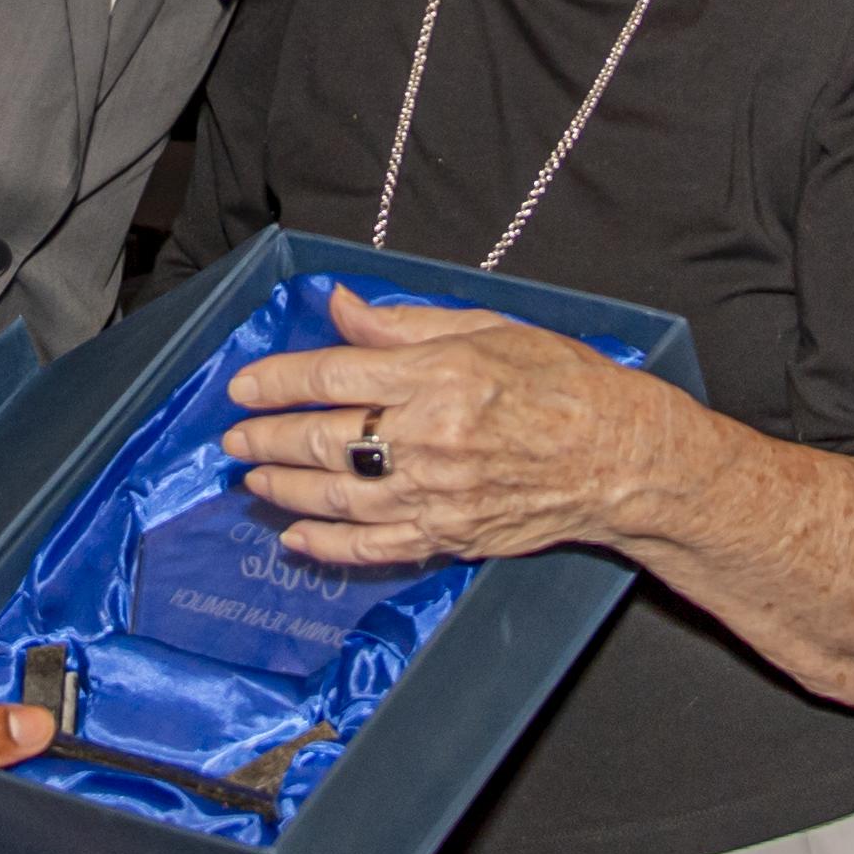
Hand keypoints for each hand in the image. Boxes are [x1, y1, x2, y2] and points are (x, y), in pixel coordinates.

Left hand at [220, 285, 682, 567]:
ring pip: (337, 497)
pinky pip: (373, 547)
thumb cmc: (561, 382)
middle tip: (233, 437)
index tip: (243, 387)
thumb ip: (403, 324)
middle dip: (266, 439)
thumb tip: (338, 306)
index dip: (278, 381)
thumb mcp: (486, 328)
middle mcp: (431, 436)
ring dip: (284, 488)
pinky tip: (296, 537)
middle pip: (324, 439)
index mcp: (439, 375)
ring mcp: (438, 494)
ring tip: (253, 477)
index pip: (334, 376)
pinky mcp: (451, 536)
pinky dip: (326, 545)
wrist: (620, 456)